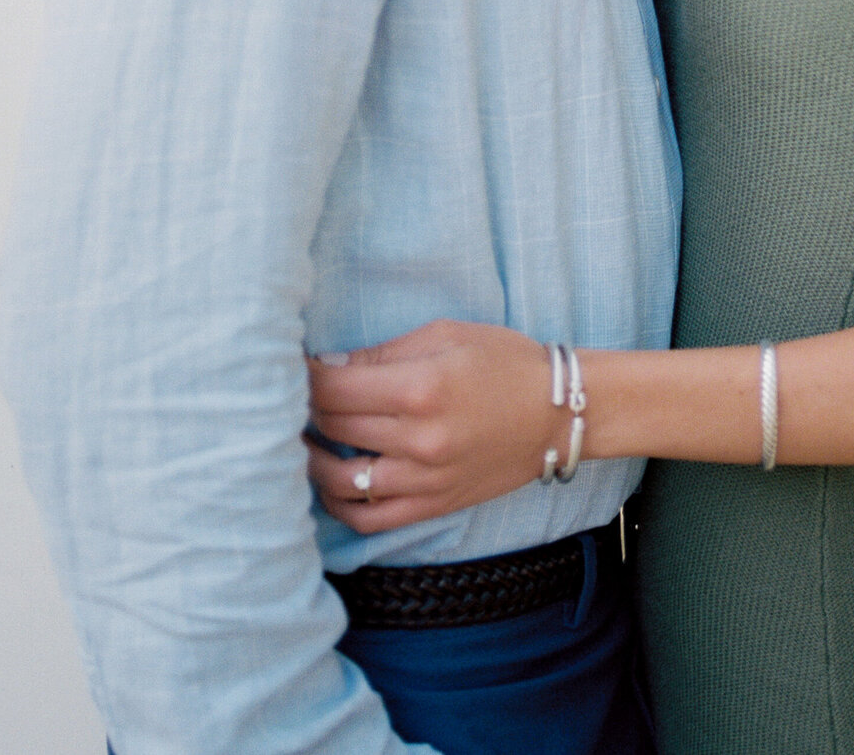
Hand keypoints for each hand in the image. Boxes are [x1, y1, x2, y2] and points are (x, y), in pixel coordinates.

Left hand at [307, 321, 557, 533]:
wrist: (558, 414)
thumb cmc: (504, 363)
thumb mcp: (447, 335)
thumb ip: (385, 353)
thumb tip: (330, 366)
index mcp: (421, 388)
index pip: (334, 387)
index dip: (305, 375)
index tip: (295, 365)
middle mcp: (419, 439)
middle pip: (333, 426)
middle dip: (306, 407)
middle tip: (297, 394)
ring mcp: (424, 479)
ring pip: (340, 480)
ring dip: (311, 460)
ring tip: (304, 439)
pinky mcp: (432, 505)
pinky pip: (368, 519)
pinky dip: (339, 503)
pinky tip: (330, 480)